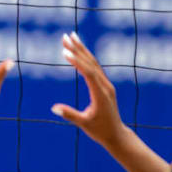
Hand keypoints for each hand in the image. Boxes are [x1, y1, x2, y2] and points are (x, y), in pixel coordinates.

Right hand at [51, 32, 126, 148]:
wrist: (117, 135)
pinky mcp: (105, 85)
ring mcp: (106, 85)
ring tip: (71, 37)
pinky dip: (85, 57)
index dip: (77, 62)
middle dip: (78, 49)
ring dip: (82, 49)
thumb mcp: (84, 124)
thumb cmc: (100, 131)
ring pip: (93, 63)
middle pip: (91, 63)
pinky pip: (94, 67)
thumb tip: (53, 108)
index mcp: (101, 94)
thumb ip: (70, 115)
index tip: (64, 52)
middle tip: (65, 36)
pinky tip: (78, 51)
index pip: (88, 73)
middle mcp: (106, 86)